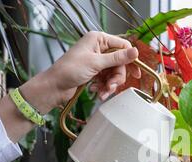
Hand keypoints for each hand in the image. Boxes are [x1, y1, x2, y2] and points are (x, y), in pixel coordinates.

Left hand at [20, 32, 140, 113]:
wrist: (54, 87)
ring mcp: (97, 61)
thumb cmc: (69, 70)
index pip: (122, 46)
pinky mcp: (95, 72)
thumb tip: (135, 52)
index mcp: (98, 39)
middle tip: (112, 85)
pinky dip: (105, 87)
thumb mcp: (96, 63)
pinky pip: (107, 79)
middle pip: (120, 63)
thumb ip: (117, 58)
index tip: (136, 73)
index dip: (130, 60)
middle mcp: (98, 48)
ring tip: (103, 92)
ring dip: (111, 84)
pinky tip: (98, 92)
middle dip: (117, 77)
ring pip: (114, 73)